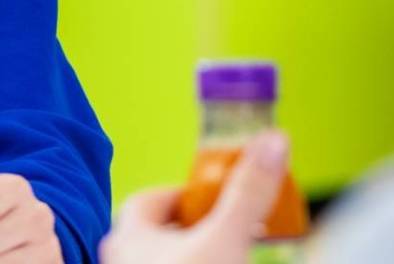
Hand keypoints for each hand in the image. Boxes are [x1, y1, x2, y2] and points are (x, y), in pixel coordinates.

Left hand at [98, 130, 289, 263]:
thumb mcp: (226, 240)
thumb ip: (248, 194)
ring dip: (196, 257)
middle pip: (158, 235)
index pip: (150, 200)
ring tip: (232, 258)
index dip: (185, 194)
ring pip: (165, 263)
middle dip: (195, 230)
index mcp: (127, 236)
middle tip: (234, 232)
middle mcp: (121, 262)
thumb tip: (273, 141)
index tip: (219, 197)